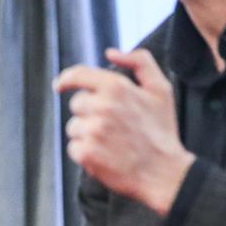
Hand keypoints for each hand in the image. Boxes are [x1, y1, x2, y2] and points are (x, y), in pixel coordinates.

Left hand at [55, 48, 193, 214]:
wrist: (165, 173)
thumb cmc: (162, 131)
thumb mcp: (161, 90)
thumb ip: (140, 62)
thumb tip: (111, 52)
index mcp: (117, 87)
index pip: (79, 75)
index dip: (66, 79)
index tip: (60, 85)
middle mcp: (102, 106)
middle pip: (76, 104)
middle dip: (89, 114)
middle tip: (113, 126)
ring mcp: (93, 131)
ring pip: (74, 128)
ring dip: (87, 135)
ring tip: (112, 143)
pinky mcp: (87, 153)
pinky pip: (73, 148)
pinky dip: (85, 153)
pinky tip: (106, 156)